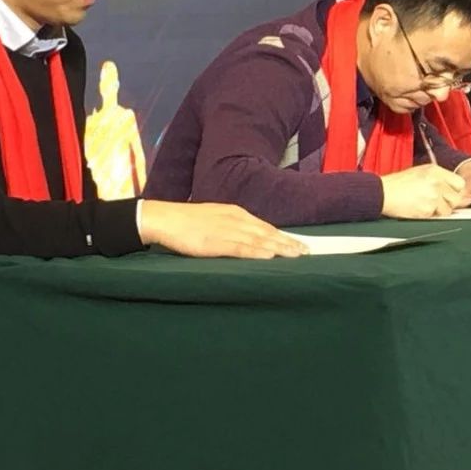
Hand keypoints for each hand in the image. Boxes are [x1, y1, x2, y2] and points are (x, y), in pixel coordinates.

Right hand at [138, 201, 307, 258]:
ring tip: (296, 255)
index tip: (300, 244)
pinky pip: (239, 248)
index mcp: (236, 214)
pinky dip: (256, 252)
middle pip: (267, 233)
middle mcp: (236, 220)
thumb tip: (251, 239)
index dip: (284, 236)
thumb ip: (233, 228)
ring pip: (259, 240)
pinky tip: (269, 255)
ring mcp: (226, 230)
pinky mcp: (214, 242)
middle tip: (307, 251)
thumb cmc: (188, 221)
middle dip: (288, 243)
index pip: (266, 226)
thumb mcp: (216, 219)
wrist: (164, 218)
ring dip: (279, 248)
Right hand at [380, 164, 464, 218]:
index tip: (448, 194)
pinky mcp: (427, 209)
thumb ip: (440, 179)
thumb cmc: (399, 184)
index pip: (460, 183)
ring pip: (448, 210)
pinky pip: (436, 217)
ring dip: (439, 211)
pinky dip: (429, 215)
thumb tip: (455, 191)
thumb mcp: (421, 172)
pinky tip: (419, 208)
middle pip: (457, 198)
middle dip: (448, 203)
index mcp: (436, 171)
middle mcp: (437, 182)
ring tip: (425, 204)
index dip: (455, 191)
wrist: (383, 193)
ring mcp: (433, 196)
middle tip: (435, 202)